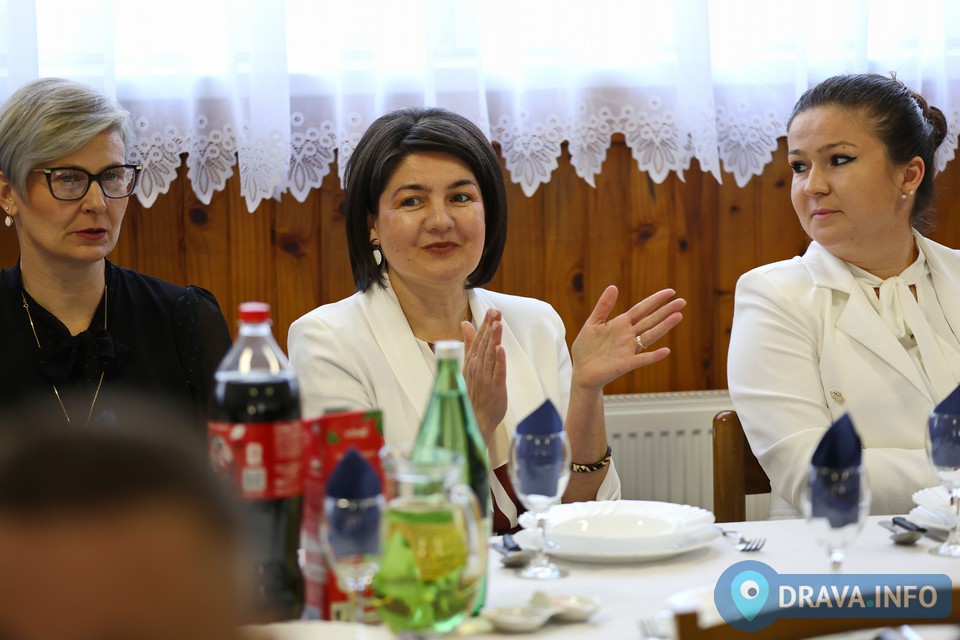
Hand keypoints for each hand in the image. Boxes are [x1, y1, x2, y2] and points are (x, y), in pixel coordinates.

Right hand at [462, 308, 506, 443]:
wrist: (476, 418)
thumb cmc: (473, 391)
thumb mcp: (469, 365)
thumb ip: (469, 344)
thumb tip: (465, 324)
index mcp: (471, 361)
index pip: (478, 339)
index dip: (484, 325)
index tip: (490, 311)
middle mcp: (477, 367)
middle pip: (484, 344)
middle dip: (489, 327)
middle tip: (495, 312)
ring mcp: (485, 377)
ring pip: (490, 355)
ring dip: (493, 339)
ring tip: (497, 324)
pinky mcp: (495, 388)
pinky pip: (498, 372)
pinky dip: (499, 360)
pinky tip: (500, 349)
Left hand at [571, 286, 684, 392]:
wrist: (581, 372)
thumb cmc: (586, 349)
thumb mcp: (593, 323)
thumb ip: (604, 306)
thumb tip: (613, 286)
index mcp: (621, 324)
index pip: (642, 309)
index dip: (655, 300)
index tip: (671, 292)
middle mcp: (628, 335)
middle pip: (650, 320)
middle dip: (666, 311)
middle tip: (682, 302)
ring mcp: (628, 349)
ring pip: (650, 336)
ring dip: (664, 327)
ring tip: (678, 316)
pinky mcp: (625, 364)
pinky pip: (641, 359)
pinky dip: (653, 356)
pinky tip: (665, 351)